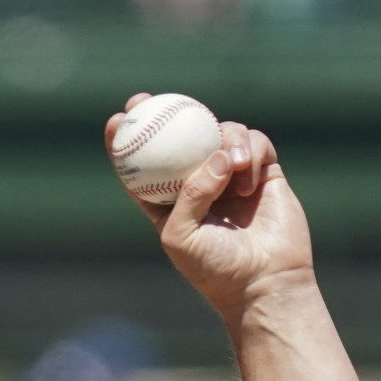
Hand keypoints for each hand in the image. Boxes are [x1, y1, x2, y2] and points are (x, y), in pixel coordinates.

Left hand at [106, 95, 314, 318]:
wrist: (265, 281)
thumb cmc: (216, 268)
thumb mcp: (182, 236)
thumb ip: (189, 195)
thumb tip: (214, 156)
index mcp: (170, 203)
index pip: (144, 166)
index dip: (127, 142)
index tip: (116, 121)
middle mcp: (201, 184)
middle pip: (181, 138)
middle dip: (162, 112)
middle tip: (148, 99)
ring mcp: (232, 176)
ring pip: (222, 133)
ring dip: (226, 140)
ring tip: (232, 165)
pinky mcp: (263, 172)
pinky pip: (255, 143)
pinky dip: (251, 152)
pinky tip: (248, 178)